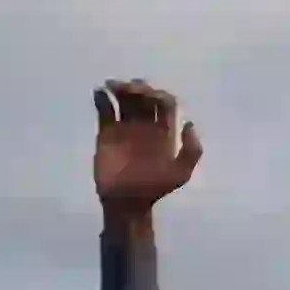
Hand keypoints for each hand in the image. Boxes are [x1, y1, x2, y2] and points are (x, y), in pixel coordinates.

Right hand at [93, 80, 203, 223]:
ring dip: (120, 89)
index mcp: (164, 132)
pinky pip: (105, 111)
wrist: (127, 203)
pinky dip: (102, 99)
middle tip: (128, 88)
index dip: (158, 94)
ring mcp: (125, 128)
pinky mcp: (107, 133)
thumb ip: (190, 150)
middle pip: (144, 98)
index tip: (149, 94)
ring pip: (124, 101)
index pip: (164, 104)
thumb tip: (188, 123)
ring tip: (111, 86)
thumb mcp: (180, 173)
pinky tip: (99, 93)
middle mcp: (145, 126)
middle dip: (138, 88)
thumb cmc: (154, 188)